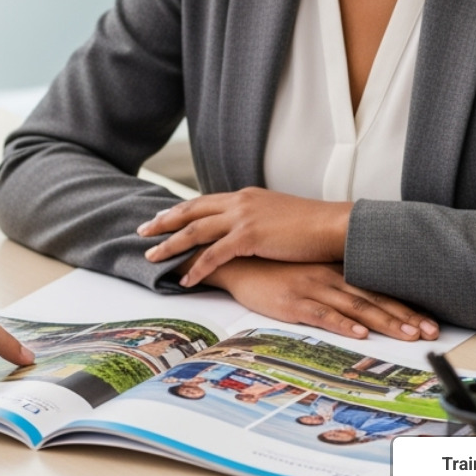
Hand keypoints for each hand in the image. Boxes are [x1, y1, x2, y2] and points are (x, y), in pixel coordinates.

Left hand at [137, 187, 351, 285]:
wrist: (334, 226)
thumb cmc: (312, 227)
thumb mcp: (278, 216)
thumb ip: (257, 220)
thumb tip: (246, 231)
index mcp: (245, 196)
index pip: (203, 202)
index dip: (179, 210)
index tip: (160, 217)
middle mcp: (239, 202)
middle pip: (191, 212)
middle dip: (163, 222)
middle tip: (141, 231)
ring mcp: (243, 217)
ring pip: (195, 231)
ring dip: (171, 245)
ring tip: (152, 258)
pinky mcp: (249, 236)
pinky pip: (214, 254)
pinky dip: (197, 267)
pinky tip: (186, 279)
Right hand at [200, 258, 438, 341]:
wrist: (235, 262)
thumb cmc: (272, 270)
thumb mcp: (307, 272)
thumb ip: (332, 283)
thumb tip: (359, 301)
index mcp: (334, 271)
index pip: (377, 290)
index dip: (405, 307)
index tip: (430, 322)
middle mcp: (328, 277)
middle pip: (374, 299)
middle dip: (405, 317)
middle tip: (431, 332)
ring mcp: (311, 288)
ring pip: (355, 307)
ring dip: (384, 322)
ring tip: (408, 335)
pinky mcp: (292, 302)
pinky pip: (322, 313)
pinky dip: (342, 323)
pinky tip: (358, 332)